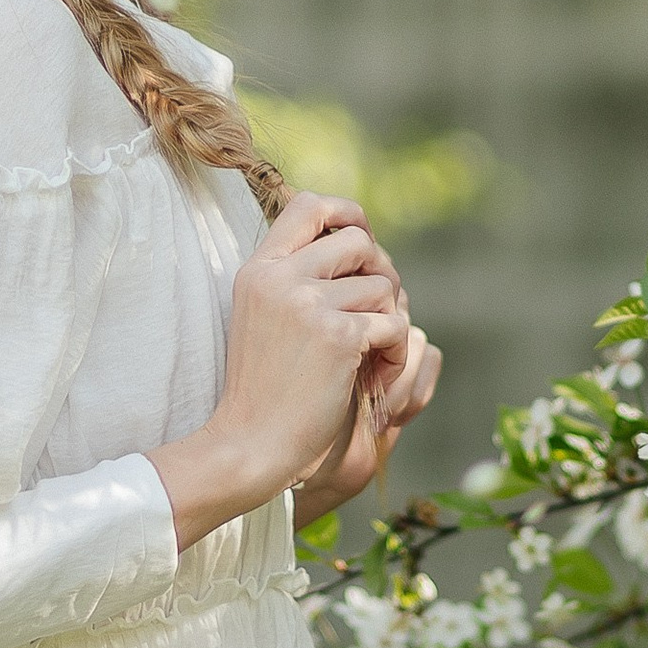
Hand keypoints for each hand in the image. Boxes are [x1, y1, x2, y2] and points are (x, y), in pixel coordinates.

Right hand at [146, 191, 415, 550]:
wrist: (251, 441)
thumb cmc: (263, 387)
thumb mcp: (262, 315)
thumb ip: (295, 276)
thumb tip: (358, 240)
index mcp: (259, 268)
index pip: (309, 205)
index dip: (347, 213)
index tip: (362, 239)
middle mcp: (281, 277)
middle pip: (359, 241)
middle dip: (380, 274)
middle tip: (376, 313)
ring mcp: (309, 304)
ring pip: (383, 284)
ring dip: (390, 319)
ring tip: (374, 353)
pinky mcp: (339, 337)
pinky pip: (394, 322)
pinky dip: (396, 351)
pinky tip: (378, 374)